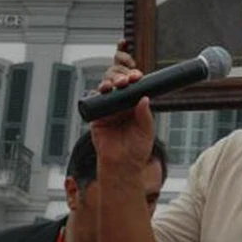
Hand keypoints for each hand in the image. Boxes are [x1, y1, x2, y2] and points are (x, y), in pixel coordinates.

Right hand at [90, 40, 155, 178]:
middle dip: (120, 78)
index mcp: (136, 106)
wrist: (122, 165)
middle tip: (125, 81)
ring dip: (109, 83)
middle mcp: (122, 106)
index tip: (136, 76)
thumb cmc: (137, 149)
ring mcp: (109, 110)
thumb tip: (145, 98)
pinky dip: (96, 95)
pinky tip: (101, 92)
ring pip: (106, 90)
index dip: (134, 79)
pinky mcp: (97, 117)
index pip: (134, 87)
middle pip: (119, 84)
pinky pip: (94, 102)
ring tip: (114, 85)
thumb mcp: (147, 131)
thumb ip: (145, 115)